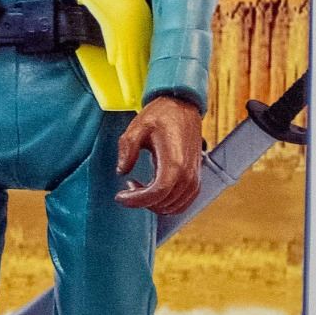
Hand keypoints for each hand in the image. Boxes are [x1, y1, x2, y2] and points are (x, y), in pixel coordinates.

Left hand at [114, 95, 202, 215]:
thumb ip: (127, 150)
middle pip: (163, 204)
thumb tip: (122, 171)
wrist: (182, 106)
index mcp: (174, 162)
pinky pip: (182, 203)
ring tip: (140, 186)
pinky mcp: (195, 179)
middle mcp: (188, 174)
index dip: (135, 200)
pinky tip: (153, 190)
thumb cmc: (161, 115)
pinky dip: (166, 204)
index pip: (156, 194)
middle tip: (129, 185)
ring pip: (173, 207)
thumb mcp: (137, 127)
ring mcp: (194, 178)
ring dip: (153, 203)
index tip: (120, 196)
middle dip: (141, 201)